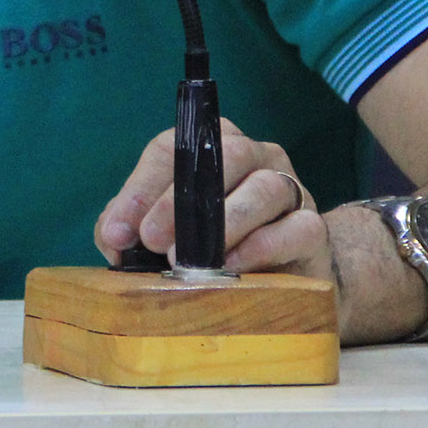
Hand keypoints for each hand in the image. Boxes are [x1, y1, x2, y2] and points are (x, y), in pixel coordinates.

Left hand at [93, 117, 329, 281]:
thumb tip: (113, 236)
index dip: (142, 187)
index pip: (174, 148)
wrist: (284, 281)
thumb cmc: (214, 246)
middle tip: (151, 241)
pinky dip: (261, 246)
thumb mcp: (165, 233)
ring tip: (189, 259)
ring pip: (263, 187)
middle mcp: (255, 157)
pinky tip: (233, 265)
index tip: (119, 230)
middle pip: (223, 156)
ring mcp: (289, 190)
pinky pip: (296, 228)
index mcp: (212, 147)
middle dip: (179, 201)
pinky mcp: (313, 229)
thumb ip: (131, 228)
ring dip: (222, 223)